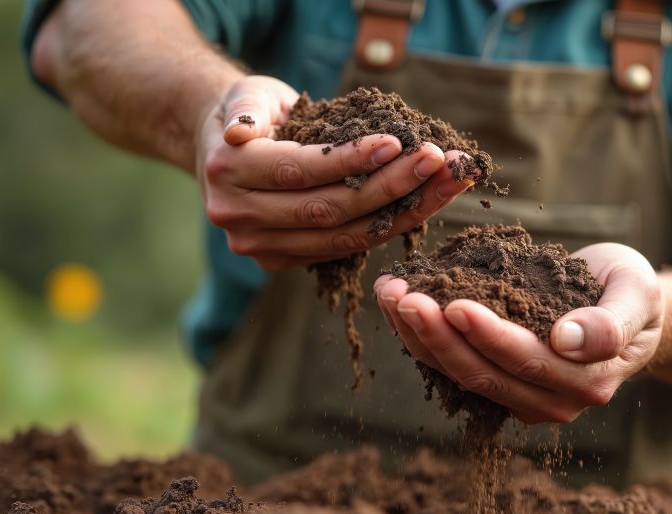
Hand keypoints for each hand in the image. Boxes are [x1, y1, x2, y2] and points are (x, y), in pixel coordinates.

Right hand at [195, 75, 473, 270]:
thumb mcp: (247, 94)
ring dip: (401, 214)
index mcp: (227, 172)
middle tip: (437, 162)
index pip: (300, 170)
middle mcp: (238, 217)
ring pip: (340, 238)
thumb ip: (247, 108)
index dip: (350, 160)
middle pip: (326, 210)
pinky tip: (423, 205)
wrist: (226, 147)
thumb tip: (239, 129)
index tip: (397, 143)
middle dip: (388, 188)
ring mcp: (258, 247)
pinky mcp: (280, 261)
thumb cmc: (253, 110)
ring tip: (445, 185)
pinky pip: (342, 247)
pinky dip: (385, 228)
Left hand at [374, 243, 662, 423]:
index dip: (488, 336)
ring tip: (389, 294)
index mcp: (587, 380)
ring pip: (459, 373)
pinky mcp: (498, 381)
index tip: (453, 304)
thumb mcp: (639, 295)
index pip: (527, 362)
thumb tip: (567, 342)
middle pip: (483, 374)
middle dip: (437, 336)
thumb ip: (612, 322)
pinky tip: (396, 304)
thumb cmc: (633, 293)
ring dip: (418, 336)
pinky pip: (454, 363)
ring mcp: (521, 395)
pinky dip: (422, 335)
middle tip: (402, 296)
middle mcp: (551, 399)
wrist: (627, 307)